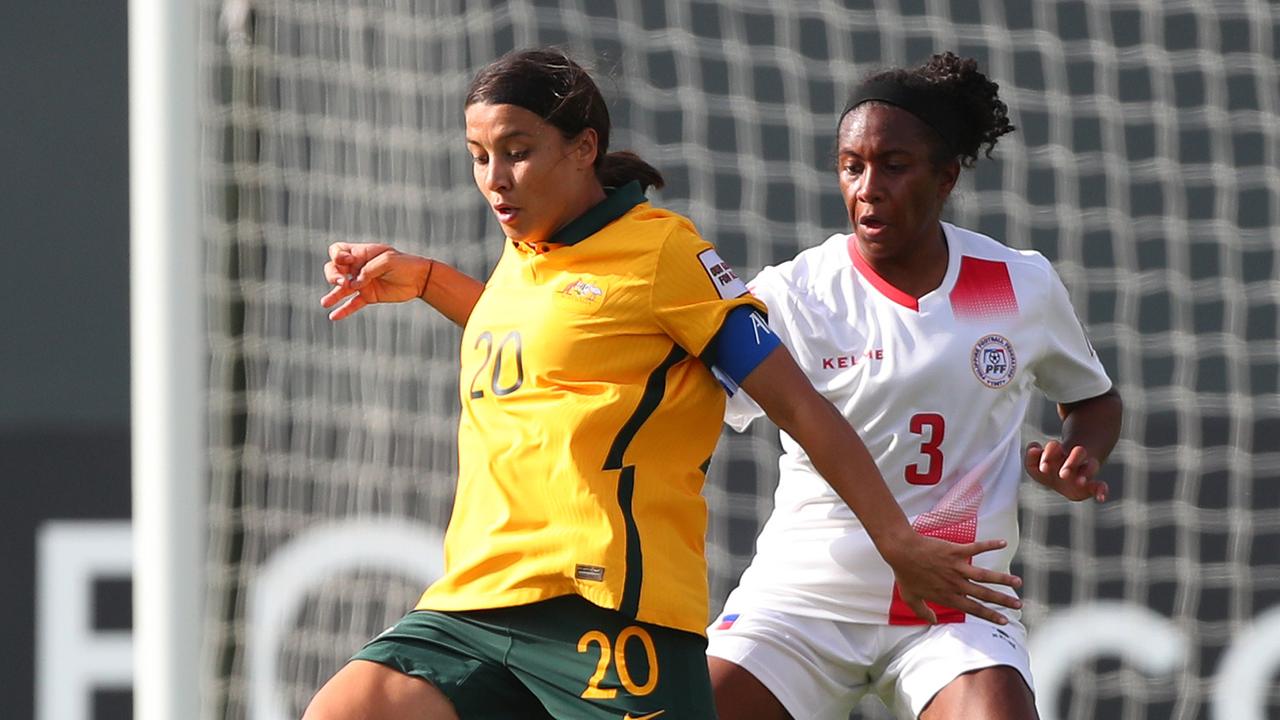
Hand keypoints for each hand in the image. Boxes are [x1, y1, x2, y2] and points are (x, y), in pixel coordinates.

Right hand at [320, 242, 433, 319]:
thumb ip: (369, 270)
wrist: (420, 279)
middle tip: (342, 282)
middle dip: (333, 275)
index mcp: (361, 253)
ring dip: (333, 295)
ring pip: (341, 288)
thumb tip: (354, 284)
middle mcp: (358, 267)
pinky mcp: (369, 296)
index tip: (349, 261)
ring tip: (325, 303)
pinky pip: (353, 304)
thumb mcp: (387, 261)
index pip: (338, 250)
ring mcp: (362, 282)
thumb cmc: (405, 264)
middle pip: (334, 269)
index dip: (337, 256)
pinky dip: (343, 310)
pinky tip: (334, 317)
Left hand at [884, 534, 1021, 624]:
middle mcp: (955, 584)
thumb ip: (923, 612)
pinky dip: (990, 545)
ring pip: (984, 575)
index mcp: (947, 596)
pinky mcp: (955, 551)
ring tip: (1018, 582)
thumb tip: (933, 621)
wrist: (901, 552)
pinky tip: (1004, 543)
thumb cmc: (905, 574)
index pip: (973, 609)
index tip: (1004, 620)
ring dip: (1002, 578)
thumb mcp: (911, 598)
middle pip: (984, 594)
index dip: (989, 615)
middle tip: (1019, 605)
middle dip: (1003, 601)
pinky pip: (976, 548)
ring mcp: (956, 567)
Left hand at [1025, 440, 1106, 501]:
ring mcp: (1084, 471)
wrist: (1065, 478)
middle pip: (1078, 453)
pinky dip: (1103, 491)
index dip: (1049, 453)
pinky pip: (1101, 486)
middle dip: (1070, 463)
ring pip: (1091, 466)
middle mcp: (1074, 459)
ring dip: (1086, 474)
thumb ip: (1030, 459)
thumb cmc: (1048, 471)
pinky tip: (1101, 498)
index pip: (1054, 448)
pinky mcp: (1092, 486)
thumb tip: (1034, 448)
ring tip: (1080, 482)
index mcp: (1057, 453)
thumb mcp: (1035, 467)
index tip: (1043, 467)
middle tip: (1063, 474)